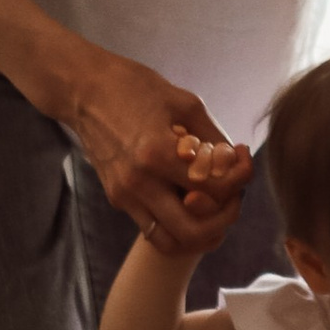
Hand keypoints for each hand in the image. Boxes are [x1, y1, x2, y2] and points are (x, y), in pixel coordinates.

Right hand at [65, 50, 233, 244]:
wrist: (84, 91)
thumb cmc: (136, 88)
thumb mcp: (185, 103)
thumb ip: (214, 138)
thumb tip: (236, 164)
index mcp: (157, 153)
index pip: (212, 188)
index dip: (239, 178)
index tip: (244, 157)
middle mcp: (138, 182)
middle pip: (193, 230)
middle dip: (225, 218)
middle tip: (234, 195)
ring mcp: (124, 195)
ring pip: (169, 242)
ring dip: (199, 234)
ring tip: (215, 210)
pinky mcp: (117, 199)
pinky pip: (153, 228)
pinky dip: (178, 226)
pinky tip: (192, 202)